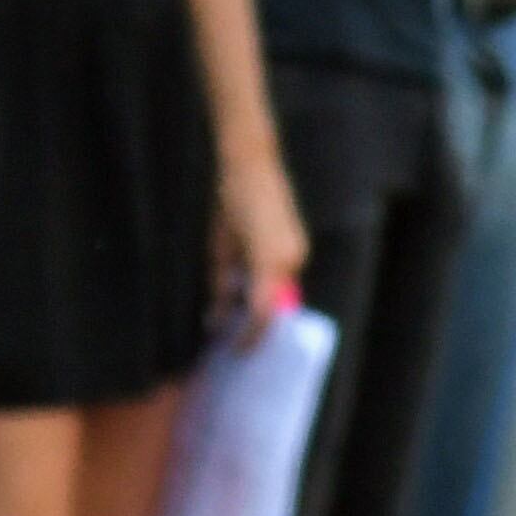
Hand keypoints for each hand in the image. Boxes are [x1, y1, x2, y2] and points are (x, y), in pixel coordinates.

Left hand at [215, 151, 311, 331]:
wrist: (250, 163)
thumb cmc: (228, 203)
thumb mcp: (220, 247)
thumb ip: (223, 283)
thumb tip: (219, 316)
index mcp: (269, 262)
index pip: (264, 313)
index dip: (251, 336)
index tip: (237, 351)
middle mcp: (290, 259)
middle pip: (274, 307)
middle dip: (255, 324)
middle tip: (235, 342)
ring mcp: (297, 251)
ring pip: (278, 293)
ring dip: (258, 304)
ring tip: (232, 316)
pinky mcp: (297, 244)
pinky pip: (282, 277)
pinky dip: (265, 287)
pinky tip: (244, 289)